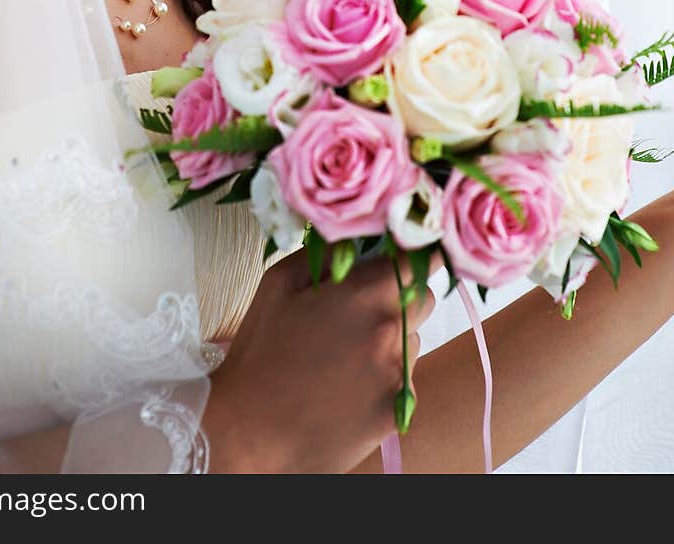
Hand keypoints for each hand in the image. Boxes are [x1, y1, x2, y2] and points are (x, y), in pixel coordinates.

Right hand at [201, 243, 441, 472]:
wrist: (250, 434)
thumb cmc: (259, 354)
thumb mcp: (279, 284)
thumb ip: (326, 252)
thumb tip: (358, 239)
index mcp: (364, 295)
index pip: (420, 260)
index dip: (415, 255)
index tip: (405, 256)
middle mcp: (390, 332)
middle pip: (423, 299)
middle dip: (400, 296)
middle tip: (361, 310)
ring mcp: (398, 376)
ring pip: (412, 340)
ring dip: (391, 339)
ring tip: (344, 355)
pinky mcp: (398, 411)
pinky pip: (404, 380)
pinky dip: (385, 378)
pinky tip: (348, 385)